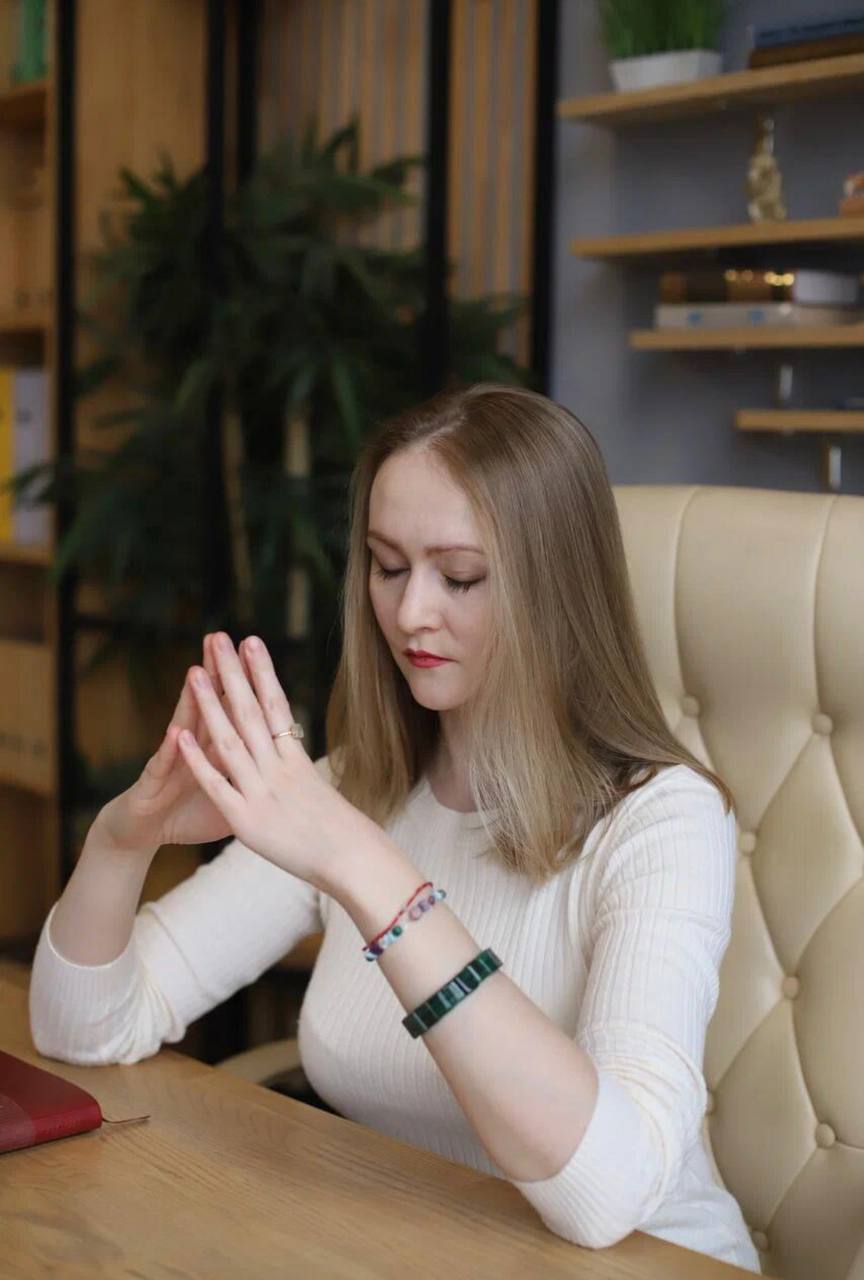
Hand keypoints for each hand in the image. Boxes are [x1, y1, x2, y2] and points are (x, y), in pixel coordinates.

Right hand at [95, 634, 243, 855]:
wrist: (142, 833)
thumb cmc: (187, 813)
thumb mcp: (230, 799)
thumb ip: (253, 779)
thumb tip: (285, 767)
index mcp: (216, 750)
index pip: (233, 710)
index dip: (245, 684)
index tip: (256, 652)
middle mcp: (193, 749)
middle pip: (209, 706)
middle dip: (218, 675)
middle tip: (223, 639)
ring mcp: (172, 763)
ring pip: (183, 727)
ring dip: (190, 701)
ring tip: (197, 671)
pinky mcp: (153, 785)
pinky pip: (163, 767)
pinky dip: (171, 751)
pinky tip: (174, 732)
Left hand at [177, 632, 376, 893]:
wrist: (352, 860)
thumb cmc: (345, 834)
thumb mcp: (321, 793)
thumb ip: (299, 772)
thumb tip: (292, 754)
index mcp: (296, 760)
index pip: (277, 705)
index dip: (262, 672)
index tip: (251, 641)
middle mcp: (279, 768)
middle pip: (251, 711)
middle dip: (233, 673)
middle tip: (218, 638)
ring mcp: (262, 791)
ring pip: (231, 739)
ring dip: (210, 704)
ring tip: (195, 672)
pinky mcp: (246, 819)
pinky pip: (218, 784)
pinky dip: (198, 759)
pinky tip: (182, 735)